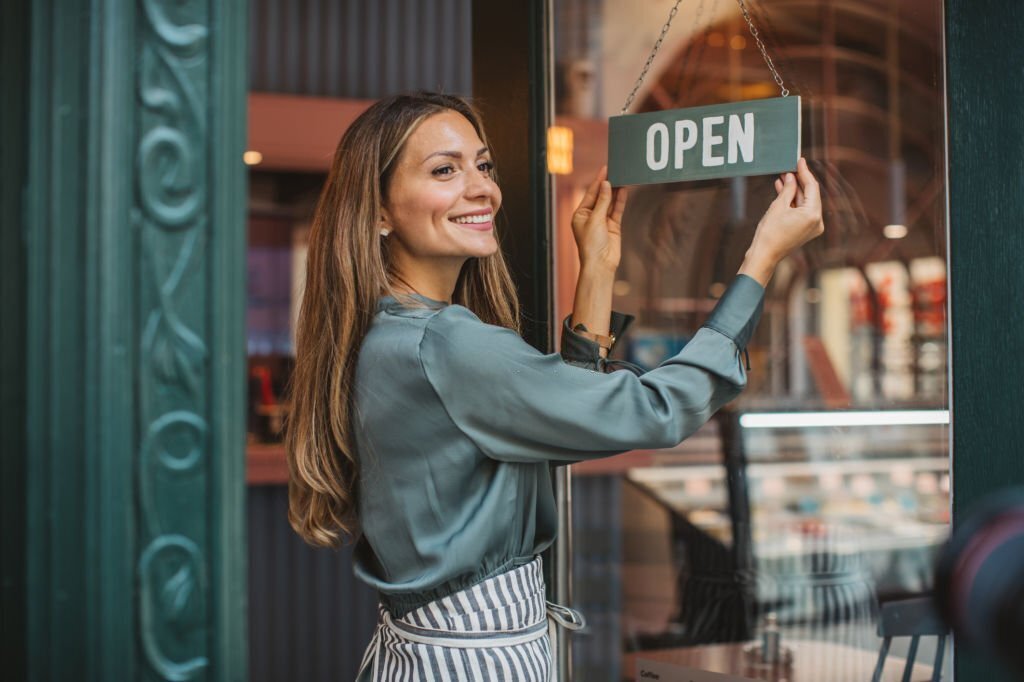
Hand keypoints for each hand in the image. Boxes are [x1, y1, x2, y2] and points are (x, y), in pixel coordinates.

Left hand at [571, 166, 628, 273]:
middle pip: (600, 196)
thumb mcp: (595, 219)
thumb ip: (603, 201)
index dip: (598, 181)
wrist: (600, 264)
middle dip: (608, 184)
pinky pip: (617, 210)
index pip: (590, 194)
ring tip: (622, 177)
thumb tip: (606, 185)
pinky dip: (620, 201)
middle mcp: (590, 216)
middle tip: (616, 170)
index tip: (606, 169)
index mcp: (580, 214)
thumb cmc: (591, 244)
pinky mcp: (613, 226)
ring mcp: (602, 221)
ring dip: (616, 191)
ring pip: (610, 202)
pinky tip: (624, 190)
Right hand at [740, 157, 824, 285]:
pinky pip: (802, 211)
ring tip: (783, 178)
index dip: (804, 172)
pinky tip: (783, 191)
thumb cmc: (769, 233)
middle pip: (810, 194)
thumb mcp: (778, 206)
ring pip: (805, 202)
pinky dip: (794, 202)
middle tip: (789, 168)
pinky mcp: (806, 230)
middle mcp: (817, 221)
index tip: (799, 160)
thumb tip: (791, 177)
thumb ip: (787, 189)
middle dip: (799, 181)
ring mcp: (812, 227)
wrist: (764, 255)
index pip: (812, 187)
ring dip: (795, 191)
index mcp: (813, 214)